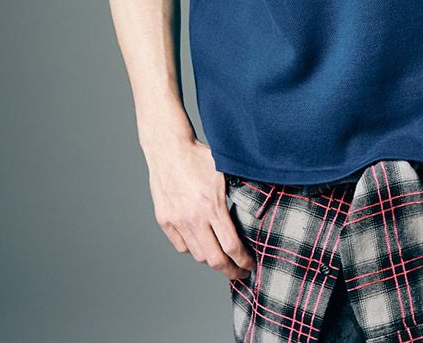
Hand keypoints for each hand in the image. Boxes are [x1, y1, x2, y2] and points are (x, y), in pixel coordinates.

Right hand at [145, 136, 256, 279]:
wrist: (169, 149)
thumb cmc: (200, 157)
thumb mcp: (226, 173)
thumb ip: (238, 193)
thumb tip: (257, 208)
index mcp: (213, 207)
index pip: (232, 246)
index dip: (244, 261)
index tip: (250, 266)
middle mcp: (194, 219)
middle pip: (214, 260)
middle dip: (230, 271)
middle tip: (240, 273)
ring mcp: (177, 222)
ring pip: (197, 255)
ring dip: (212, 260)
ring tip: (222, 257)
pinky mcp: (165, 221)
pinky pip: (181, 246)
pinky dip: (193, 249)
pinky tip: (202, 242)